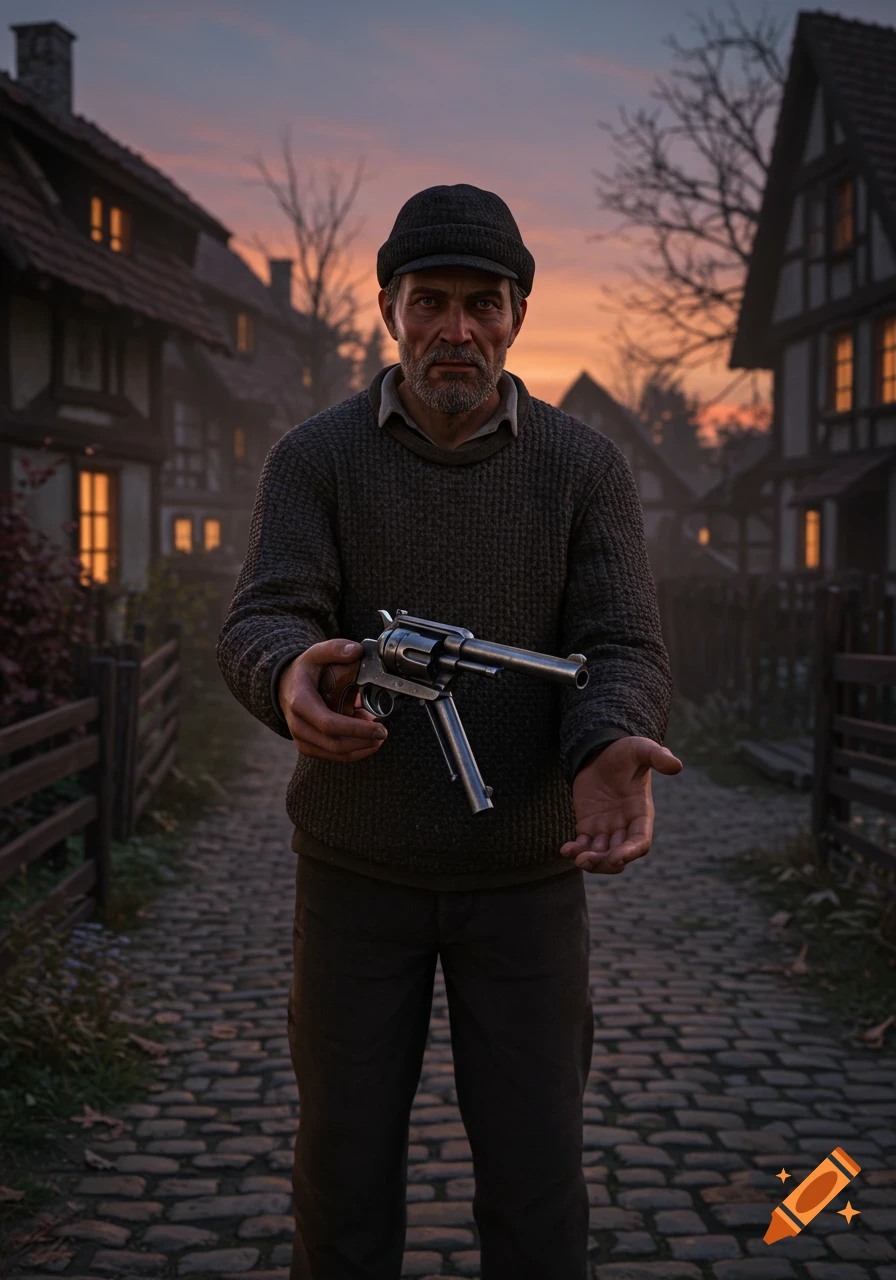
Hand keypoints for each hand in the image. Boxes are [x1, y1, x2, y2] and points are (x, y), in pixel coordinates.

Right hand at [278, 639, 387, 762]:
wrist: (285, 686)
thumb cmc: (304, 671)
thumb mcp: (316, 653)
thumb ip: (335, 649)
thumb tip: (356, 651)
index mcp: (300, 703)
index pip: (329, 724)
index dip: (357, 730)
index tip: (379, 728)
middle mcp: (298, 725)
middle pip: (335, 744)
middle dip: (364, 742)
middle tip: (383, 733)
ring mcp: (301, 739)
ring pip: (335, 754)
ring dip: (360, 747)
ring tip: (375, 734)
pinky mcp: (308, 747)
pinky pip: (333, 756)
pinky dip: (353, 750)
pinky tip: (364, 738)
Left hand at [559, 737, 681, 874]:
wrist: (601, 750)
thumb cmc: (626, 751)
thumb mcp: (642, 749)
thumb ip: (658, 756)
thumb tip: (677, 766)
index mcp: (642, 813)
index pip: (641, 841)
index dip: (630, 852)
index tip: (615, 857)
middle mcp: (625, 826)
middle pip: (620, 855)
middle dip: (605, 862)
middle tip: (587, 860)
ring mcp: (606, 828)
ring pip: (601, 854)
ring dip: (590, 860)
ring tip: (577, 857)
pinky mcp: (588, 825)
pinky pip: (583, 844)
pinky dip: (575, 850)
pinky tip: (565, 849)